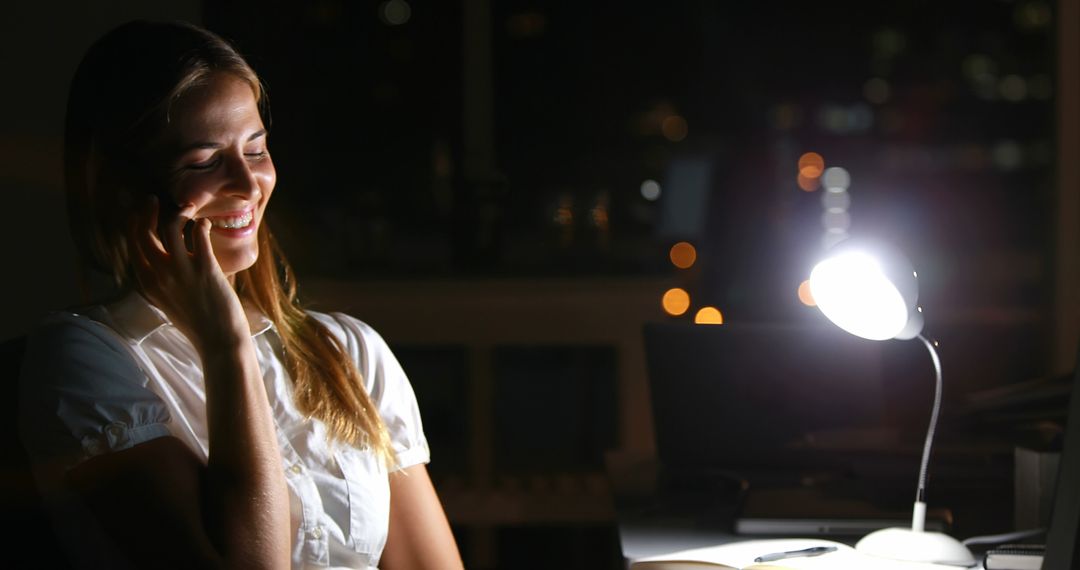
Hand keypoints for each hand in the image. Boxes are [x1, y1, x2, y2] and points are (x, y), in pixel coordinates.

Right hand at [129, 195, 250, 354]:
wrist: (219, 341)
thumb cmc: (198, 323)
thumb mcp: (168, 302)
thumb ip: (161, 281)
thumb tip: (162, 260)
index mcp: (148, 284)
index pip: (133, 246)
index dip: (133, 224)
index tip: (139, 212)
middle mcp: (159, 276)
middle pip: (143, 233)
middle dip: (145, 211)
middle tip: (152, 199)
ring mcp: (181, 272)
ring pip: (170, 228)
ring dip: (177, 212)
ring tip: (186, 207)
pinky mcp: (205, 269)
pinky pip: (198, 236)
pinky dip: (201, 225)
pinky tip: (205, 224)